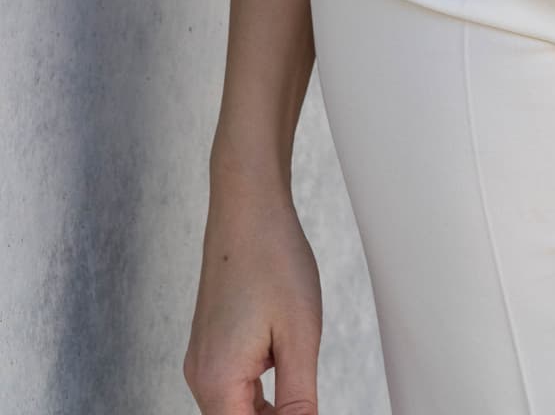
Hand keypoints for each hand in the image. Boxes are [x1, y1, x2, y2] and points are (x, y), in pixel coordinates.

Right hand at [184, 171, 321, 412]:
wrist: (247, 207)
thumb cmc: (274, 260)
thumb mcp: (300, 336)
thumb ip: (298, 400)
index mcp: (218, 382)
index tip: (305, 408)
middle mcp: (201, 376)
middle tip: (307, 397)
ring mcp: (203, 359)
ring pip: (237, 408)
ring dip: (270, 410)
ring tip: (301, 385)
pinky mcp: (211, 343)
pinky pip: (234, 385)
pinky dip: (260, 390)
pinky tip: (286, 370)